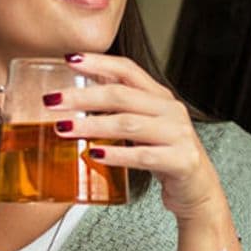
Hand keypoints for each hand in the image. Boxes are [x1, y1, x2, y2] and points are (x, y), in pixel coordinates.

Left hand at [53, 53, 225, 222]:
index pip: (128, 70)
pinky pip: (143, 156)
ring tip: (63, 129)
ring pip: (128, 124)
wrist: (198, 191)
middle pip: (122, 95)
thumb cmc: (166, 157)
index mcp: (160, 97)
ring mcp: (179, 135)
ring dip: (91, 125)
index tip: (68, 59)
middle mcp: (171, 110)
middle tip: (52, 101)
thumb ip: (120, 111)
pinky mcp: (181, 161)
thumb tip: (75, 97)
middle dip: (82, 96)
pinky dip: (117, 154)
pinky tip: (95, 154)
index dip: (98, 62)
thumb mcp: (145, 127)